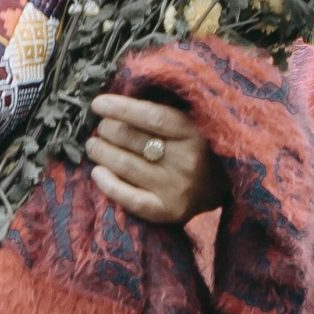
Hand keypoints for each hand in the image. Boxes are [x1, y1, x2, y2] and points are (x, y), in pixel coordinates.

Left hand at [88, 93, 226, 226]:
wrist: (220, 189)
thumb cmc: (196, 148)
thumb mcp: (189, 124)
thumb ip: (159, 111)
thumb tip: (117, 101)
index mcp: (194, 133)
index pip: (152, 116)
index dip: (121, 108)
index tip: (98, 104)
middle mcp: (186, 162)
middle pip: (132, 139)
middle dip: (108, 129)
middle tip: (102, 127)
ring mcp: (176, 189)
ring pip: (124, 165)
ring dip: (101, 152)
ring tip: (94, 145)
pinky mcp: (166, 211)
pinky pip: (128, 198)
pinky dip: (107, 183)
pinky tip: (97, 172)